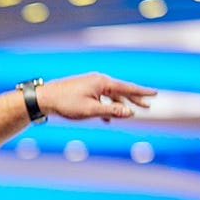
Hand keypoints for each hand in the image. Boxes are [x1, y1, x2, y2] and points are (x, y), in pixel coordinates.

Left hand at [37, 72, 154, 121]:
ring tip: (130, 113)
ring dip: (120, 104)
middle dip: (134, 99)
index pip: (127, 88)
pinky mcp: (83, 90)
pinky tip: (107, 118)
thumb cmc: (66, 104)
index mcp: (102, 83)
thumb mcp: (91, 110)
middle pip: (121, 91)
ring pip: (110, 95)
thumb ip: (111, 111)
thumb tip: (130, 113)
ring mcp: (90, 84)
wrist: (44, 98)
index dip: (141, 92)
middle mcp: (98, 80)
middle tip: (148, 105)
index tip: (155, 93)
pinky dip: (106, 106)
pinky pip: (100, 98)